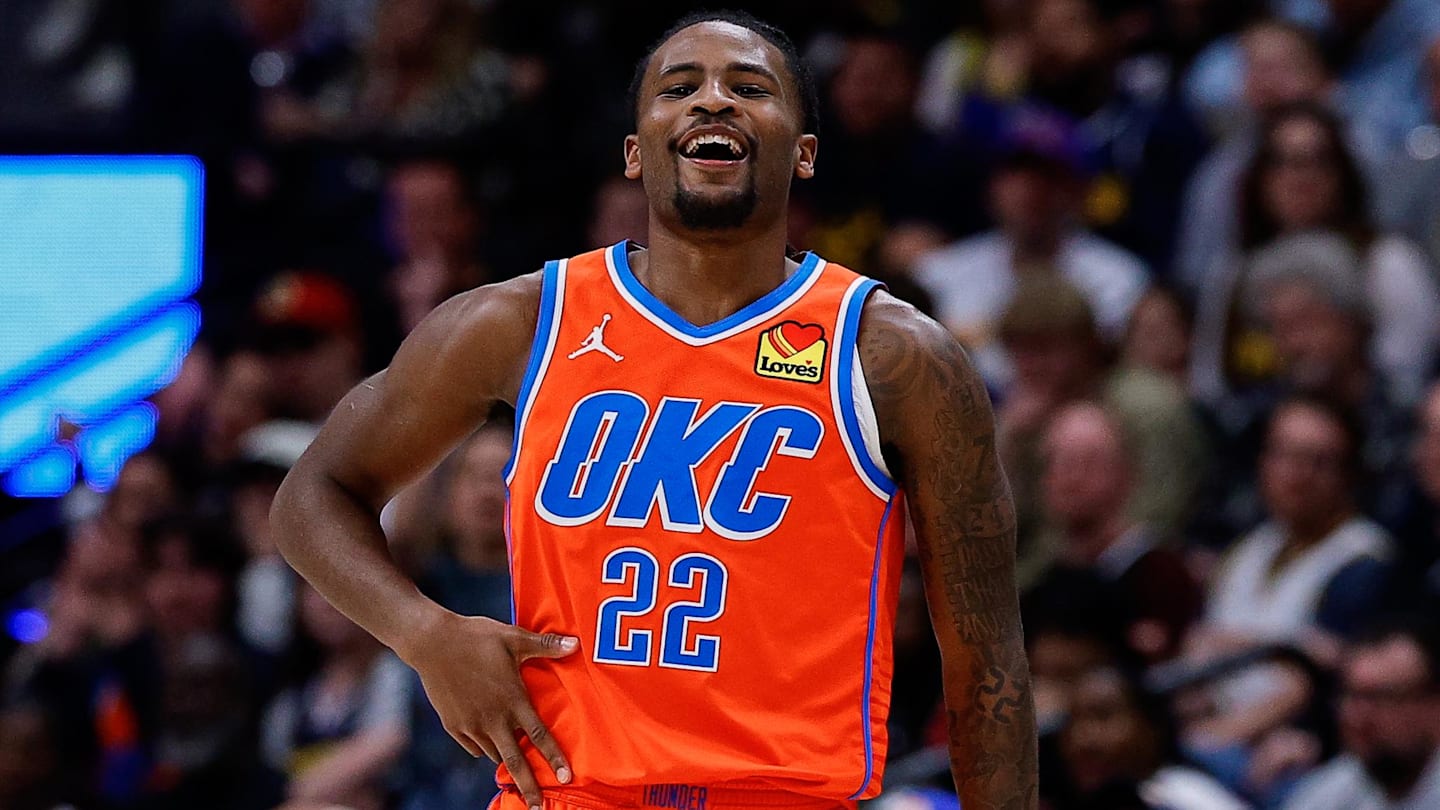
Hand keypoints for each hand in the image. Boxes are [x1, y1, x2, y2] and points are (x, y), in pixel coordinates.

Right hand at [401, 613, 576, 809]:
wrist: (431, 642)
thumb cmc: (475, 637)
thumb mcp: (513, 637)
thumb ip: (545, 645)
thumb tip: (576, 644)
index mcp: (512, 699)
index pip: (538, 735)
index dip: (554, 757)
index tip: (566, 777)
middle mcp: (493, 719)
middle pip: (515, 761)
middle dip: (528, 787)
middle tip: (538, 806)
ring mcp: (471, 725)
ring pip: (494, 754)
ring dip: (507, 762)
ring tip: (517, 770)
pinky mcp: (453, 725)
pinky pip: (474, 747)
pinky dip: (485, 749)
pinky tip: (490, 742)